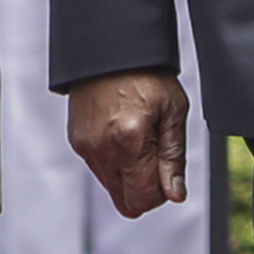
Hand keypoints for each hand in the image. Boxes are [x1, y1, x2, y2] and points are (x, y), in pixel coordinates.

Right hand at [68, 68, 191, 218]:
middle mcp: (101, 149)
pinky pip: (100, 170)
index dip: (161, 194)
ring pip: (112, 188)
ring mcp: (85, 147)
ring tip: (141, 142)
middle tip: (158, 160)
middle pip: (125, 202)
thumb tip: (175, 195)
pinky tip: (125, 136)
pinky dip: (116, 164)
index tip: (169, 172)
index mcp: (128, 142)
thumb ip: (174, 158)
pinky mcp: (77, 142)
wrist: (112, 50)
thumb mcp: (174, 112)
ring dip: (130, 177)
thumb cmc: (146, 76)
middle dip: (146, 190)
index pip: (142, 200)